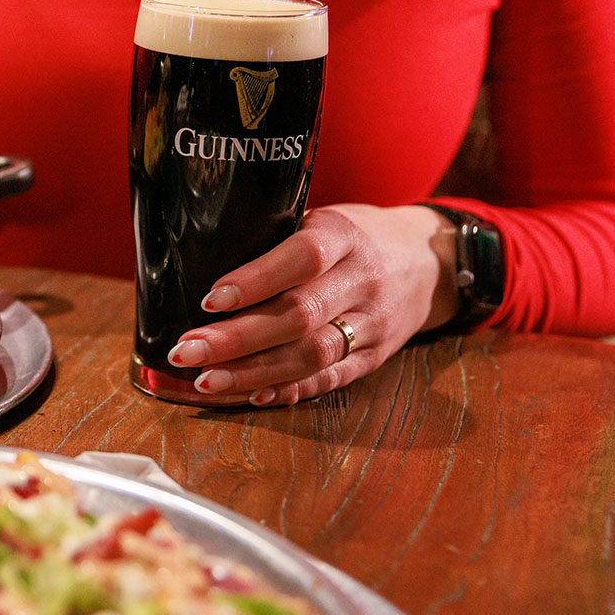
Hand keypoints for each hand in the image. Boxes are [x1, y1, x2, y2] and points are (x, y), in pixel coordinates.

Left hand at [166, 205, 459, 405]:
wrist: (430, 263)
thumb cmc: (356, 238)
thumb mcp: (325, 219)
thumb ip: (278, 241)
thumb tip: (199, 267)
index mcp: (345, 235)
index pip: (303, 258)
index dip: (256, 280)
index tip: (210, 298)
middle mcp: (362, 280)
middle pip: (299, 315)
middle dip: (236, 339)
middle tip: (185, 351)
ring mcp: (373, 323)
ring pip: (311, 355)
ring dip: (253, 373)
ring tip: (205, 380)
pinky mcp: (375, 357)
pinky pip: (330, 380)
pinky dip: (288, 390)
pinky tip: (249, 395)